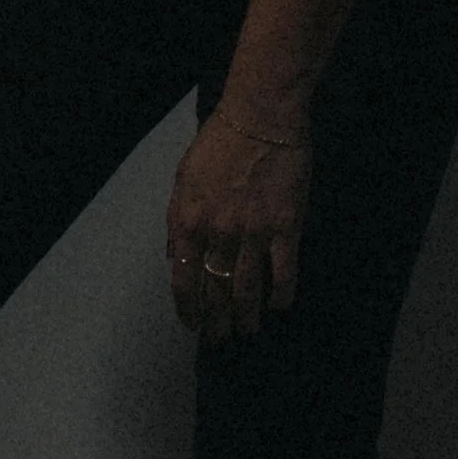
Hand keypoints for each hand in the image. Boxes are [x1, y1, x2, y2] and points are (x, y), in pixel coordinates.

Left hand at [166, 103, 311, 341]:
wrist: (260, 118)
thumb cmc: (218, 143)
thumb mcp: (182, 179)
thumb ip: (176, 220)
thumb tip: (172, 256)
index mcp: (189, 222)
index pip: (183, 279)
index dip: (187, 308)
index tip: (191, 324)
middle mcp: (218, 235)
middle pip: (214, 291)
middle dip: (215, 322)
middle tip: (219, 340)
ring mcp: (253, 234)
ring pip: (247, 289)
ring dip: (246, 316)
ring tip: (248, 331)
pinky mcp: (285, 228)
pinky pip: (283, 272)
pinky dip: (281, 294)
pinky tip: (280, 306)